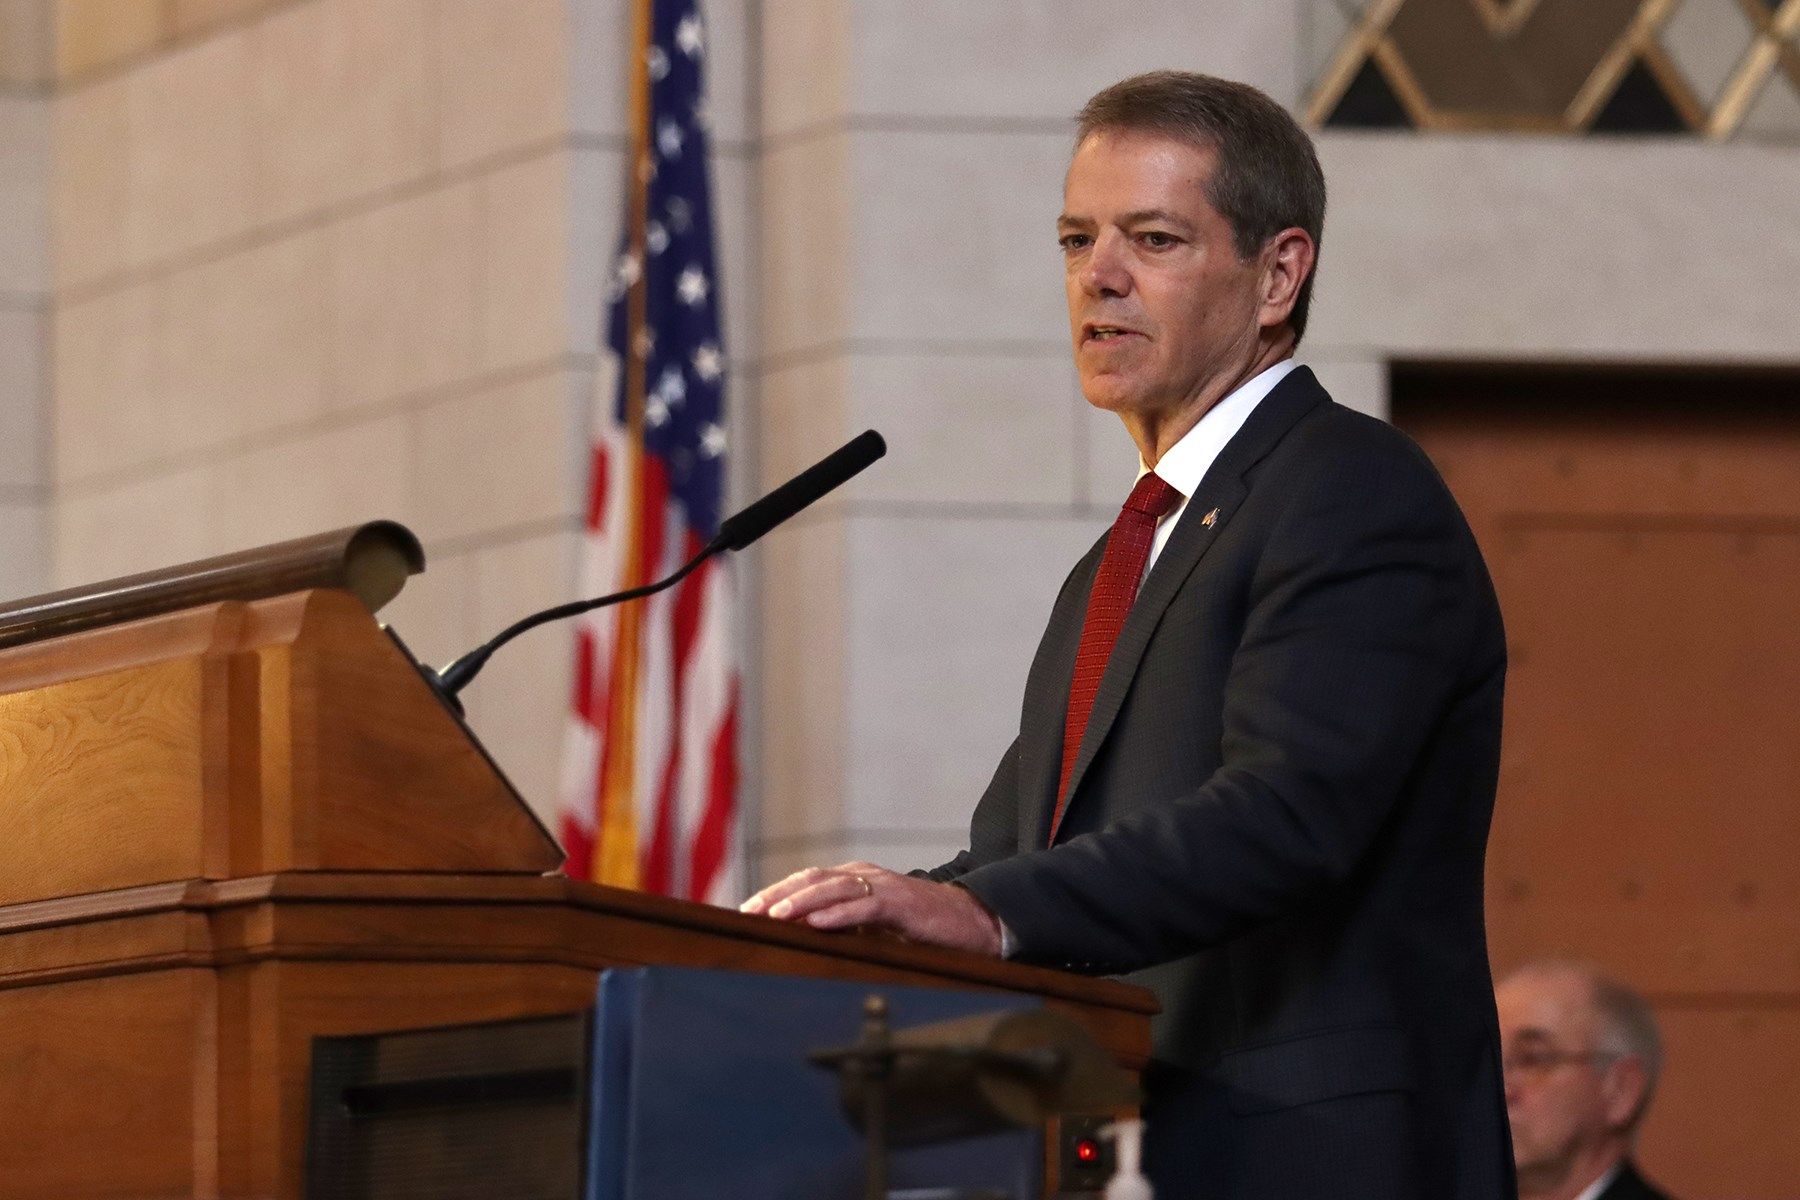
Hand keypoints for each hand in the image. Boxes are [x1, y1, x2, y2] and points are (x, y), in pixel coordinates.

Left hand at [739, 861, 1003, 956]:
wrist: (970, 921)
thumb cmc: (919, 928)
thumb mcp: (874, 927)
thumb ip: (844, 927)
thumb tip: (804, 939)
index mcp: (854, 879)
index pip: (806, 881)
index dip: (775, 893)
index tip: (747, 911)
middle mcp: (864, 875)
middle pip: (811, 880)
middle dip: (777, 895)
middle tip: (748, 912)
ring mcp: (882, 886)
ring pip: (833, 889)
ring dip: (800, 902)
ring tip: (774, 915)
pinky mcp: (901, 903)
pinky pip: (864, 906)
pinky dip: (839, 914)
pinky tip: (818, 924)